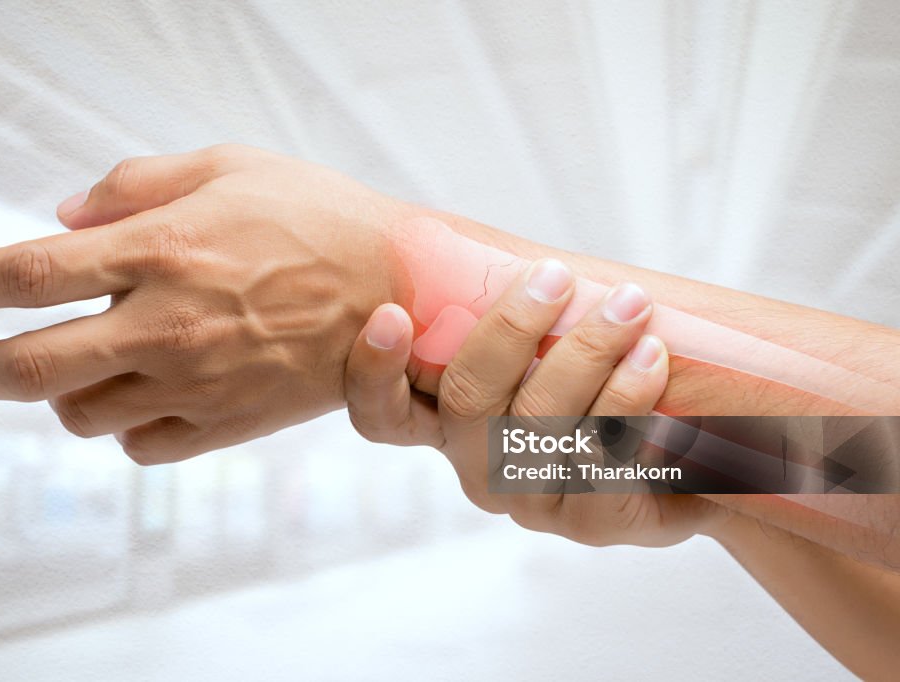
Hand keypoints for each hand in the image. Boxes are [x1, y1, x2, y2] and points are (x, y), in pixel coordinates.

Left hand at [0, 145, 407, 462]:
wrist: (402, 288)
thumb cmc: (322, 218)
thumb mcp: (229, 166)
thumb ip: (136, 184)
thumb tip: (67, 213)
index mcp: (162, 251)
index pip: (26, 274)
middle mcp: (168, 325)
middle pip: (29, 366)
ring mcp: (198, 384)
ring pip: (82, 415)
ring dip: (56, 394)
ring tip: (67, 367)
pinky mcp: (230, 424)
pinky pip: (144, 446)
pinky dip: (121, 427)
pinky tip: (134, 396)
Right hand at [345, 258, 726, 545]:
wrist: (693, 445)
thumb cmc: (608, 377)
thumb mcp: (551, 339)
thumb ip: (519, 314)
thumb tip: (514, 254)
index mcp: (451, 424)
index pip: (384, 414)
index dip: (375, 371)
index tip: (391, 314)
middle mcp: (480, 465)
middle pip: (468, 402)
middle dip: (511, 329)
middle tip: (556, 278)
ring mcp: (532, 498)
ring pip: (539, 424)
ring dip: (585, 353)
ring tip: (630, 306)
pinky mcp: (592, 521)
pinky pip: (600, 461)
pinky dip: (627, 400)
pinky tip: (652, 359)